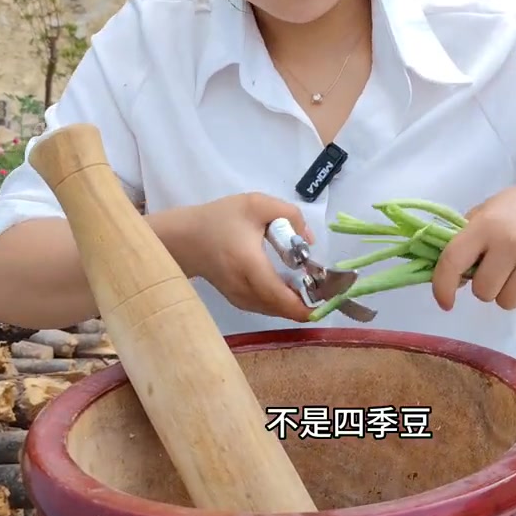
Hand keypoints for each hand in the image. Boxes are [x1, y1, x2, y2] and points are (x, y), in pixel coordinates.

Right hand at [181, 192, 315, 321]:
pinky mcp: (238, 301)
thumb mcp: (257, 205)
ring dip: (296, 303)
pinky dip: (283, 301)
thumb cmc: (220, 220)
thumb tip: (310, 241)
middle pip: (283, 308)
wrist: (185, 239)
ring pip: (276, 310)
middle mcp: (245, 290)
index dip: (307, 304)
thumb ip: (290, 215)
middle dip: (309, 302)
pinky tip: (293, 288)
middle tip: (327, 286)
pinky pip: (267, 307)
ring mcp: (240, 299)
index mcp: (250, 266)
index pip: (281, 297)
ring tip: (314, 285)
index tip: (329, 298)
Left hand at [432, 171, 515, 313]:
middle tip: (503, 268)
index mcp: (488, 223)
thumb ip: (471, 235)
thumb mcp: (496, 207)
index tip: (445, 302)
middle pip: (483, 291)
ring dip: (511, 293)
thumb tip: (455, 278)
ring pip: (506, 303)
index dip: (442, 286)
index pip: (453, 261)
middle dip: (488, 285)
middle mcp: (510, 243)